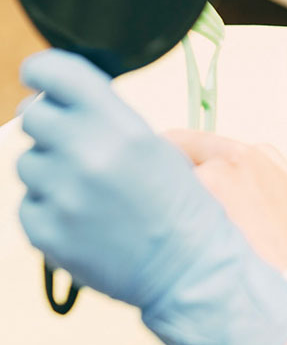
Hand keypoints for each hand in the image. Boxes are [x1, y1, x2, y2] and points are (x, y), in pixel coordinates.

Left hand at [16, 49, 286, 344]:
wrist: (197, 274)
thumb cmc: (196, 215)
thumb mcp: (178, 154)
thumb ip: (126, 125)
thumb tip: (82, 108)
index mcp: (125, 130)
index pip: (61, 78)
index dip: (45, 69)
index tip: (39, 73)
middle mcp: (88, 157)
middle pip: (38, 117)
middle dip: (54, 124)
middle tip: (79, 141)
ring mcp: (62, 197)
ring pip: (31, 163)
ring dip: (55, 169)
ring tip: (96, 190)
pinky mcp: (46, 231)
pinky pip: (30, 204)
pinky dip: (52, 206)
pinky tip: (88, 217)